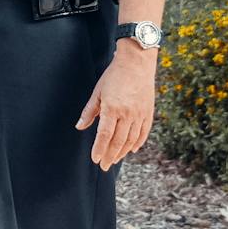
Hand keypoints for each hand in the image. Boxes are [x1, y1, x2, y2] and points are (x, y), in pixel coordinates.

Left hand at [74, 48, 157, 170]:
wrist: (137, 62)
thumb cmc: (114, 75)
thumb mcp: (98, 91)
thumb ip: (89, 111)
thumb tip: (79, 127)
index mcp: (112, 108)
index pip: (104, 135)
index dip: (99, 149)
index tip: (95, 159)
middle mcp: (127, 114)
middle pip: (118, 141)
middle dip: (110, 155)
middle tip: (104, 166)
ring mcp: (140, 114)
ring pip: (131, 140)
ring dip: (122, 152)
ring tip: (114, 159)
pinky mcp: (148, 112)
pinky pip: (143, 133)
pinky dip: (138, 143)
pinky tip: (132, 149)